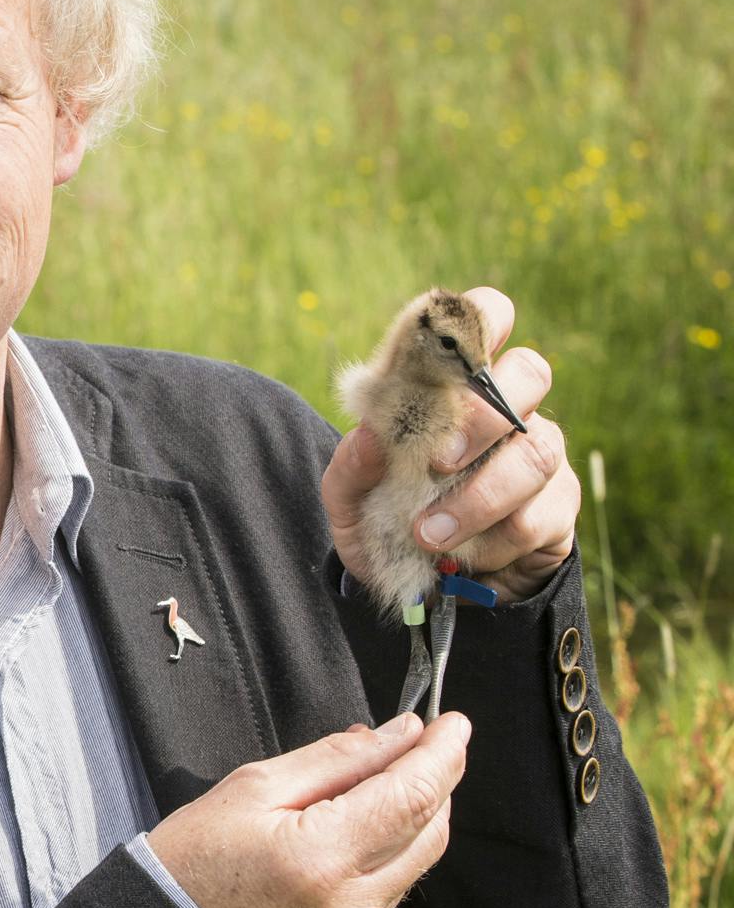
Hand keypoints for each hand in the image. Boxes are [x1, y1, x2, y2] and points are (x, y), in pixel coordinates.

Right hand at [148, 714, 469, 907]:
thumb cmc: (189, 863)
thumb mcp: (252, 789)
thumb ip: (336, 760)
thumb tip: (400, 734)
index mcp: (320, 860)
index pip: (412, 797)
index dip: (441, 755)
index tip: (451, 723)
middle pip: (429, 832)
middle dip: (435, 782)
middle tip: (421, 742)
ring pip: (415, 863)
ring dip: (412, 817)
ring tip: (377, 781)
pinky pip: (389, 892)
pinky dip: (386, 853)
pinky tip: (355, 829)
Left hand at [322, 285, 581, 603]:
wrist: (423, 590)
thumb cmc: (389, 521)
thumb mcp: (351, 501)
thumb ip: (352, 467)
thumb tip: (370, 436)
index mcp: (459, 386)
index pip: (489, 318)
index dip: (480, 317)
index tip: (443, 346)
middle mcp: (509, 410)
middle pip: (531, 371)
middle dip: (483, 416)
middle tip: (438, 461)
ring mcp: (540, 456)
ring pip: (536, 451)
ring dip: (479, 497)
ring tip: (428, 533)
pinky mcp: (556, 509)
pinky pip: (535, 517)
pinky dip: (489, 542)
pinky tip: (459, 556)